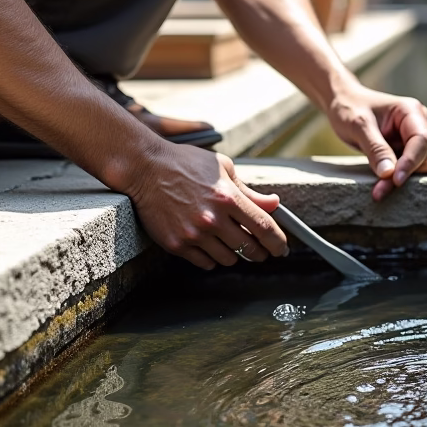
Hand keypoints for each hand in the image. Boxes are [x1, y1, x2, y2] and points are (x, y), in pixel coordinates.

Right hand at [126, 143, 288, 268]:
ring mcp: (193, 234)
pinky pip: (204, 263)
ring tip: (230, 242)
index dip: (278, 242)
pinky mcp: (176, 244)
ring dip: (234, 254)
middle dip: (259, 252)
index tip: (282, 249)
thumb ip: (249, 191)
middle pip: (249, 248)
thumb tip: (273, 204)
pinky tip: (210, 245)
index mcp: (228, 198)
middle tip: (260, 250)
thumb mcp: (223, 168)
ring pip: (228, 259)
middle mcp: (212, 219)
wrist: (144, 168)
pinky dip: (212, 258)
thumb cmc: (185, 163)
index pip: (264, 228)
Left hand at [327, 84, 426, 199]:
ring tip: (379, 190)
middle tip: (382, 189)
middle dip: (411, 174)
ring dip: (403, 180)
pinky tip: (380, 185)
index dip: (411, 162)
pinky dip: (396, 179)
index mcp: (411, 112)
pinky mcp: (405, 151)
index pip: (422, 140)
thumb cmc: (349, 108)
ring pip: (423, 167)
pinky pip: (410, 170)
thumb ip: (375, 148)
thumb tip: (389, 173)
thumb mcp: (358, 125)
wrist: (342, 103)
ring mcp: (413, 139)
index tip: (396, 180)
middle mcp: (418, 124)